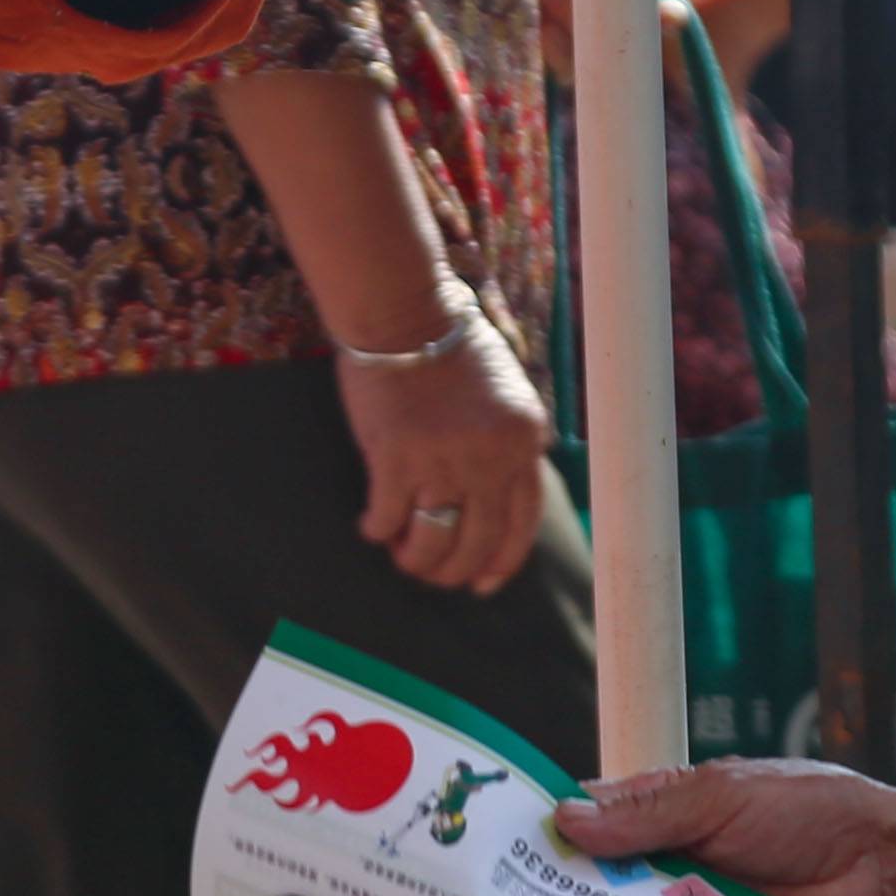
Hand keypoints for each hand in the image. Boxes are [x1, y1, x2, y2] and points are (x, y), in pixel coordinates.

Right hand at [339, 291, 554, 591]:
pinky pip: (387, 518)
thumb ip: (506, 445)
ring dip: (415, 559)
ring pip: (432, 541)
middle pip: (478, 542)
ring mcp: (444, 459)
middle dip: (453, 570)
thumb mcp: (504, 394)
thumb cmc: (448, 348)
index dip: (502, 562)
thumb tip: (490, 505)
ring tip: (402, 555)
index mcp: (524, 439)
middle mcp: (491, 456)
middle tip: (434, 573)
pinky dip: (377, 529)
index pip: (523, 524)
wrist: (403, 311)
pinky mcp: (396, 458)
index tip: (483, 584)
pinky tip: (371, 525)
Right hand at [557, 756, 895, 895]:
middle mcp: (665, 870)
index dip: (543, 838)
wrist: (884, 872)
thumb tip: (566, 819)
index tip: (491, 857)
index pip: (586, 824)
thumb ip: (650, 813)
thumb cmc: (808, 811)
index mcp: (661, 815)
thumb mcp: (723, 796)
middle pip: (596, 890)